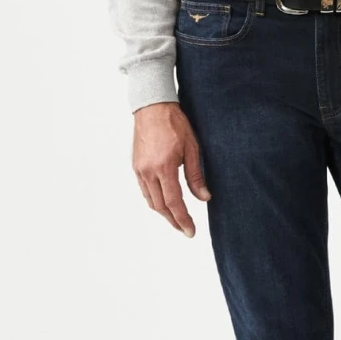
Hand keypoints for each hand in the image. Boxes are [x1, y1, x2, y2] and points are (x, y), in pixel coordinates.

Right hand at [131, 101, 210, 236]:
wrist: (153, 108)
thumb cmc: (175, 124)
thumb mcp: (192, 148)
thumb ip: (196, 176)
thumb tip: (204, 197)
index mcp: (164, 167)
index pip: (174, 202)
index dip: (183, 220)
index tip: (190, 231)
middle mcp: (148, 172)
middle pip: (160, 206)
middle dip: (173, 220)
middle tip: (185, 229)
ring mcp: (140, 170)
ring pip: (150, 201)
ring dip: (163, 212)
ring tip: (177, 218)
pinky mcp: (136, 166)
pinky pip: (145, 191)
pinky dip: (155, 201)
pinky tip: (164, 202)